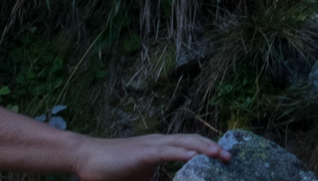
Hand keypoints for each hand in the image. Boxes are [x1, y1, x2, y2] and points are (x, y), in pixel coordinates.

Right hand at [72, 133, 230, 179]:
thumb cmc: (112, 170)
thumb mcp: (141, 178)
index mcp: (161, 147)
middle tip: (230, 157)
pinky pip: (166, 151)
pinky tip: (194, 155)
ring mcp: (152, 145)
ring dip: (204, 147)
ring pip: (183, 142)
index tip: (223, 157)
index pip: (190, 145)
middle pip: (192, 140)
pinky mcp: (143, 152)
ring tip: (220, 154)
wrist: (86, 159)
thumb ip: (157, 180)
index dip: (207, 148)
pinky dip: (182, 152)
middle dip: (212, 147)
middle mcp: (160, 142)